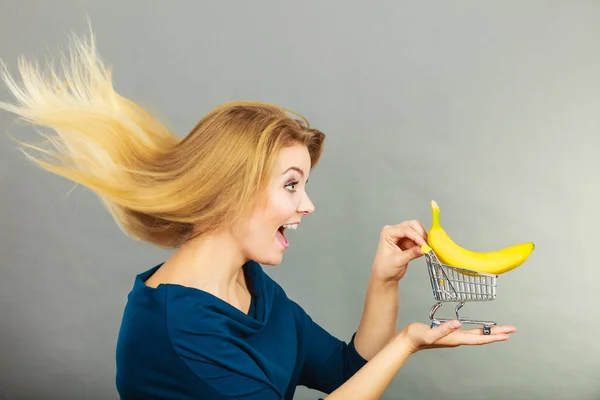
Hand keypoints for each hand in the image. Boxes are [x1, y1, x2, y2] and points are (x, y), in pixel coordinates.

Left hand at [371, 221, 427, 281]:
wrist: (385, 276)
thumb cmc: (385, 268)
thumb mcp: (398, 260)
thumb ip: (411, 253)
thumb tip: (423, 248)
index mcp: (388, 233)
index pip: (405, 230)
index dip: (416, 236)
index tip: (424, 244)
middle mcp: (394, 232)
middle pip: (412, 225)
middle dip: (420, 234)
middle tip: (426, 244)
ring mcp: (401, 236)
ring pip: (417, 230)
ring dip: (423, 238)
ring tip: (426, 248)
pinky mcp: (408, 242)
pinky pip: (418, 239)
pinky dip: (423, 243)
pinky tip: (424, 249)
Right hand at [398, 320, 515, 353]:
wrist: (408, 340)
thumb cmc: (416, 336)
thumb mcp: (428, 332)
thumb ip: (442, 329)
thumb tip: (457, 324)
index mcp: (455, 338)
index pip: (478, 338)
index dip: (493, 336)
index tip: (506, 334)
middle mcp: (457, 339)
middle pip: (481, 337)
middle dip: (497, 334)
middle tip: (512, 330)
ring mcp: (455, 337)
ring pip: (477, 335)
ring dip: (490, 333)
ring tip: (502, 330)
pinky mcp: (451, 333)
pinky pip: (470, 332)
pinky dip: (479, 330)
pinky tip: (481, 328)